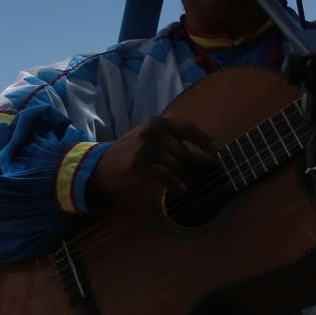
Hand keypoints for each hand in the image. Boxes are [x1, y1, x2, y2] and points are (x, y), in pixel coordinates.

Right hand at [87, 116, 214, 202]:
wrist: (99, 167)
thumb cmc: (128, 155)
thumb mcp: (149, 142)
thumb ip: (173, 145)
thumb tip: (204, 157)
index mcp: (155, 123)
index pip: (187, 129)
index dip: (204, 140)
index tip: (216, 151)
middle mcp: (151, 133)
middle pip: (184, 151)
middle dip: (192, 167)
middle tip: (194, 177)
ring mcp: (144, 149)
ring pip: (177, 166)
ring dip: (185, 178)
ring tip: (185, 184)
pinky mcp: (138, 167)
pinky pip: (167, 177)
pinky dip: (176, 185)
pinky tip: (180, 190)